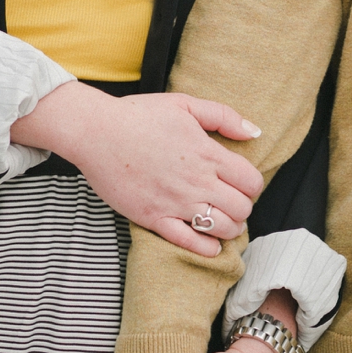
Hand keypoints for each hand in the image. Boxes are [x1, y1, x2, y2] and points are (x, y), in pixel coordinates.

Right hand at [11, 83, 265, 256]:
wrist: (96, 132)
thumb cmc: (138, 115)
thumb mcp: (185, 104)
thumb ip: (224, 116)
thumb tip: (255, 131)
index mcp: (207, 153)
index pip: (251, 182)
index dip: (252, 186)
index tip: (242, 183)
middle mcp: (197, 181)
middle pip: (242, 209)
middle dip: (243, 208)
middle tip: (232, 203)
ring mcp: (176, 202)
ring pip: (222, 228)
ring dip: (229, 228)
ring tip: (222, 221)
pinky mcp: (154, 218)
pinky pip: (189, 242)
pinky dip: (206, 247)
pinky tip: (209, 242)